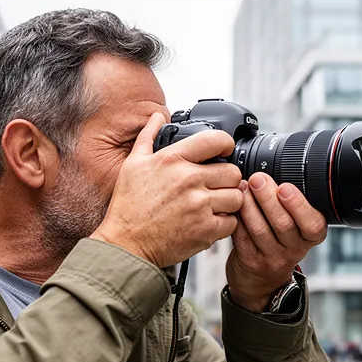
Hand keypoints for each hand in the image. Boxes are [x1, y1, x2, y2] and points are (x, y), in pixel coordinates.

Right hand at [91, 113, 243, 267]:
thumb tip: (156, 117)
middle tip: (217, 186)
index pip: (216, 140)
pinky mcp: (205, 229)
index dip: (226, 144)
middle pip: (233, 172)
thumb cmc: (128, 207)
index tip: (225, 152)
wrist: (125, 244)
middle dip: (228, 179)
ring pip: (236, 197)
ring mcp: (199, 205)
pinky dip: (224, 224)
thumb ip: (147, 137)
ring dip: (229, 202)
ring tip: (214, 206)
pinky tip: (209, 222)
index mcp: (173, 159)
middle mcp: (189, 179)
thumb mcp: (133, 164)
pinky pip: (231, 222)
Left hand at [226, 172, 326, 312]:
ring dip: (250, 206)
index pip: (313, 224)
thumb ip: (289, 205)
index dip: (299, 206)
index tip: (285, 188)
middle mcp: (294, 250)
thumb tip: (272, 172)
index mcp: (309, 237)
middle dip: (268, 198)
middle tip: (258, 179)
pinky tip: (234, 205)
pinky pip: (242, 238)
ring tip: (243, 188)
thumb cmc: (277, 245)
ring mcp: (271, 258)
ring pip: (260, 230)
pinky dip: (237, 219)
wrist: (260, 282)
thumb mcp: (294, 229)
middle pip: (283, 224)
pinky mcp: (250, 262)